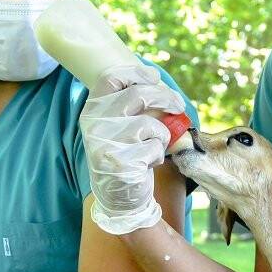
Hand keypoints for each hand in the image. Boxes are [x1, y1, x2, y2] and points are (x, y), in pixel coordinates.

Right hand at [80, 64, 185, 234]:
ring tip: (154, 146)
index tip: (155, 77)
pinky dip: (158, 154)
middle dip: (165, 98)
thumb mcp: (121, 126)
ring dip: (162, 135)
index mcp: (92, 110)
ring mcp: (105, 144)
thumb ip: (133, 105)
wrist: (120, 198)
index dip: (137, 73)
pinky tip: (147, 164)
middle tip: (179, 106)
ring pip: (150, 124)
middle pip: (138, 94)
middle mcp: (94, 124)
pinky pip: (154, 147)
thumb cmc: (127, 155)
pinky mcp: (121, 162)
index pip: (112, 77)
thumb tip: (157, 81)